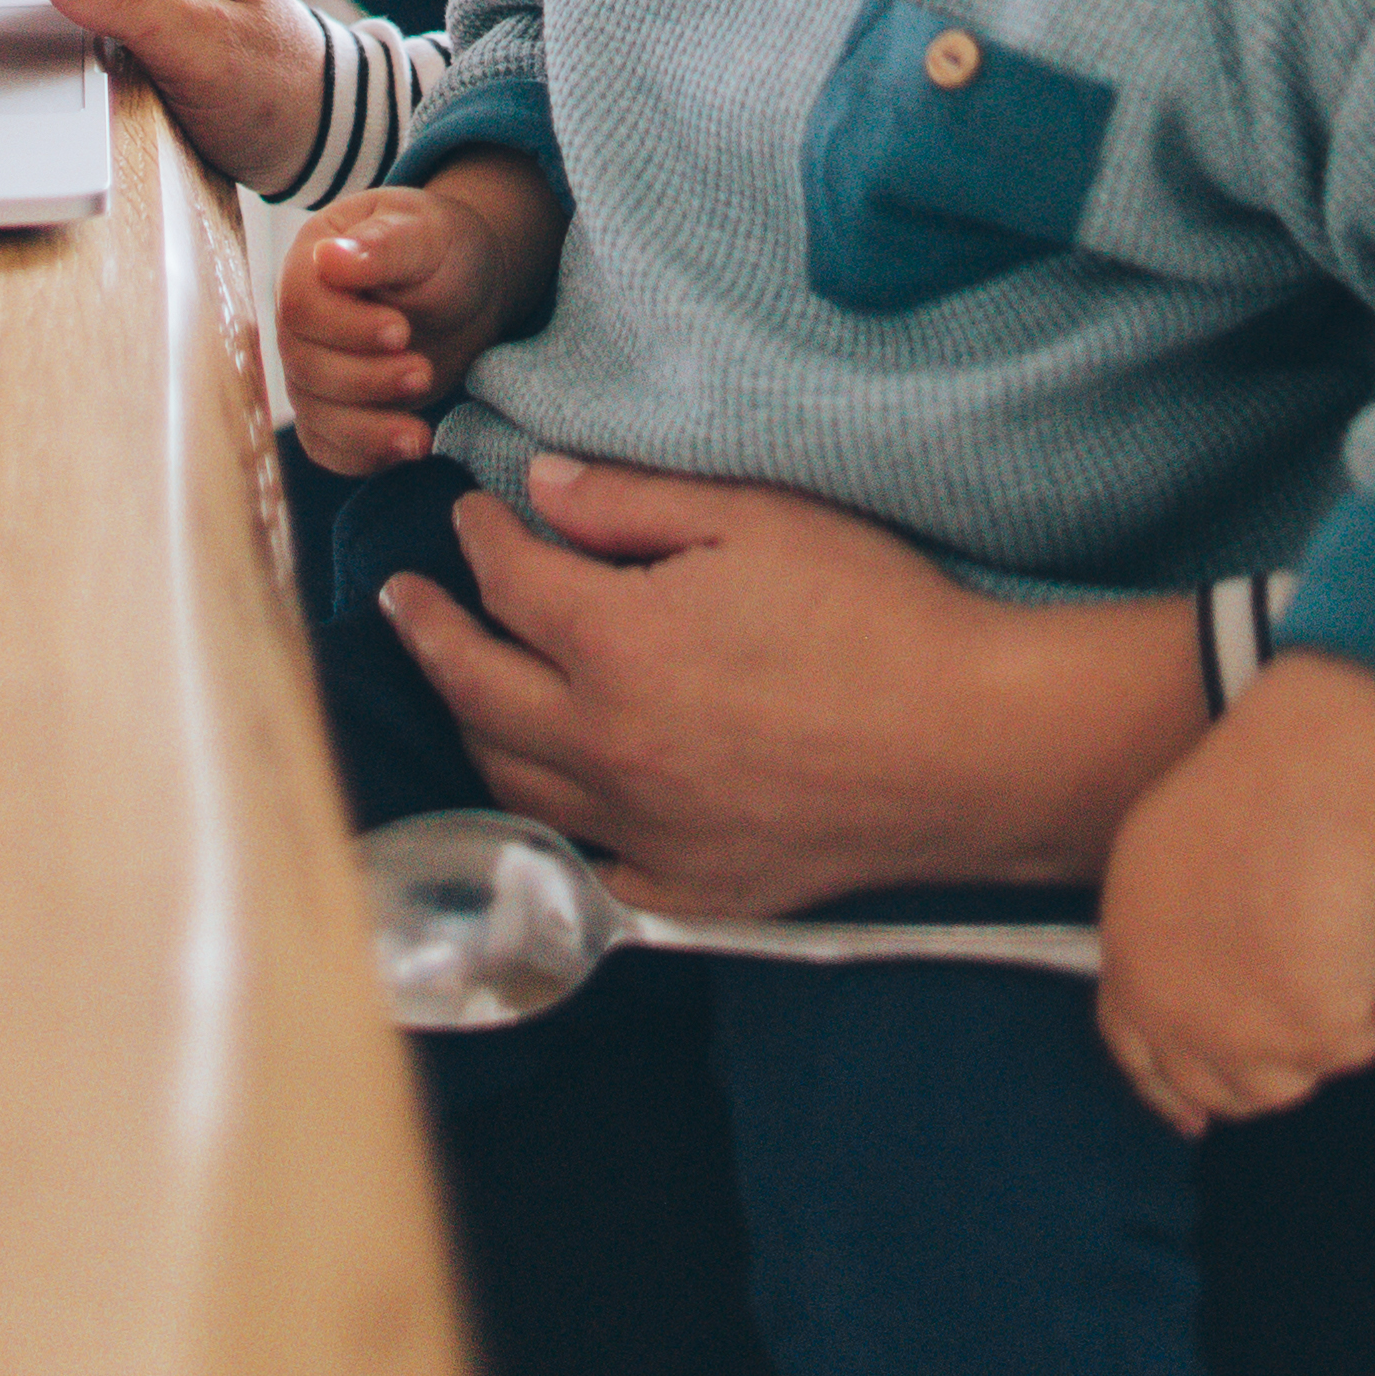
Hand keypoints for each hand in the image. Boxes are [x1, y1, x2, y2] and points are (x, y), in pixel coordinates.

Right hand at [277, 180, 531, 467]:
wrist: (469, 287)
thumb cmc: (445, 248)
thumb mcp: (426, 233)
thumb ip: (383, 244)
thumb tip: (328, 258)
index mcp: (312, 261)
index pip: (300, 305)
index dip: (344, 328)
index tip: (400, 332)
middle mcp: (303, 318)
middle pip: (303, 364)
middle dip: (364, 380)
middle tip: (422, 373)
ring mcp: (315, 366)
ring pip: (314, 412)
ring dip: (365, 430)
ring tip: (420, 436)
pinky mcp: (337, 406)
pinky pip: (327, 444)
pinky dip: (360, 456)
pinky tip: (403, 450)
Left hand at [372, 458, 1201, 924]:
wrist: (973, 744)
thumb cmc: (876, 614)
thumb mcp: (756, 519)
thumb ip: (632, 505)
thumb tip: (539, 488)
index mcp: (613, 644)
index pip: (506, 583)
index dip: (478, 538)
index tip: (468, 513)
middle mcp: (606, 746)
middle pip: (476, 691)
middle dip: (429, 634)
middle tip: (401, 601)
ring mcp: (644, 830)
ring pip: (514, 785)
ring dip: (470, 727)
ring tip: (461, 687)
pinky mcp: (691, 887)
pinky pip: (588, 867)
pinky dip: (549, 832)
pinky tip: (545, 807)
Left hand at [1093, 652, 1374, 1139]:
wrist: (1303, 784)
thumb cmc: (1244, 792)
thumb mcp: (1158, 856)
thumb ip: (1164, 931)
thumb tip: (1197, 971)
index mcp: (1130, 961)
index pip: (1135, 1053)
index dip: (1166, 1090)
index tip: (1193, 1115)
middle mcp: (1175, 1014)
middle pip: (1218, 1089)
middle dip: (1259, 1073)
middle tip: (1298, 1033)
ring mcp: (1242, 1035)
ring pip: (1288, 1083)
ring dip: (1315, 1044)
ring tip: (1335, 973)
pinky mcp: (1313, 1036)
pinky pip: (1357, 1045)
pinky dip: (1370, 1017)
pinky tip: (1368, 959)